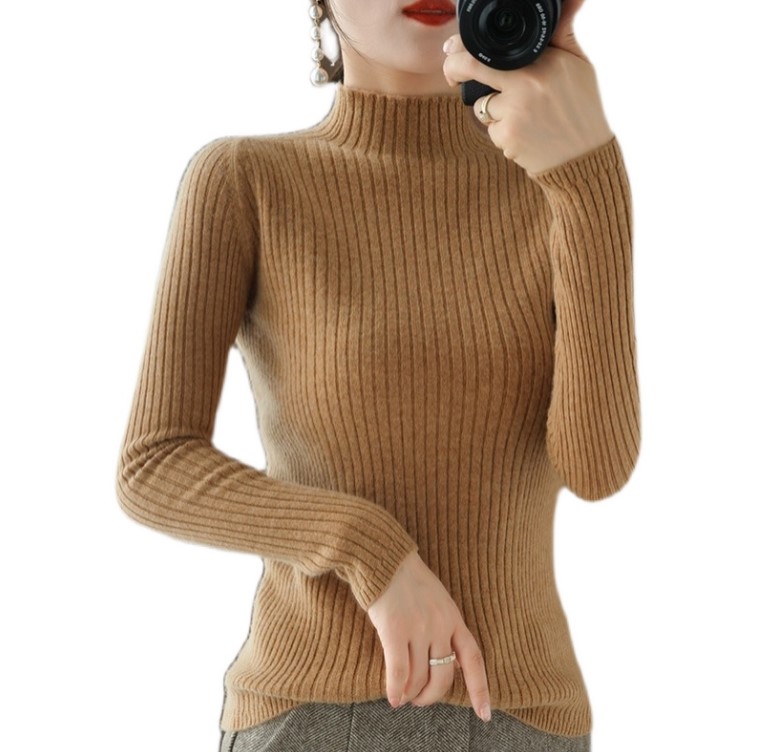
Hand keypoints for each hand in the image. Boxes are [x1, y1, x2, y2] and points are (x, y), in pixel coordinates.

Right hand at [367, 550, 491, 721]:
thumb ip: (446, 628)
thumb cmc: (407, 578)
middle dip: (431, 696)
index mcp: (453, 617)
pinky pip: (398, 671)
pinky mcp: (395, 630)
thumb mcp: (438, 599)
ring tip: (403, 697)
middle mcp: (440, 624)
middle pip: (443, 677)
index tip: (485, 714)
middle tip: (420, 700)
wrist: (383, 557)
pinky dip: (395, 688)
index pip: (473, 659)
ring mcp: (418, 627)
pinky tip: (392, 697)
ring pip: (419, 678)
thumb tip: (451, 663)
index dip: (479, 689)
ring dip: (411, 694)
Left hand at [442, 0, 613, 174]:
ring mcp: (514, 111)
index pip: (492, 47)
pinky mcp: (507, 137)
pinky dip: (501, 132)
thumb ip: (562, 33)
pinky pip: (490, 129)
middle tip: (451, 75)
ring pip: (482, 104)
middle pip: (472, 68)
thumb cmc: (582, 108)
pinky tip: (524, 134)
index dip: (464, 48)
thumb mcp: (578, 64)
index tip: (452, 49)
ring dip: (493, 109)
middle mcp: (527, 83)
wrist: (584, 157)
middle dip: (454, 70)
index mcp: (544, 61)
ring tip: (524, 116)